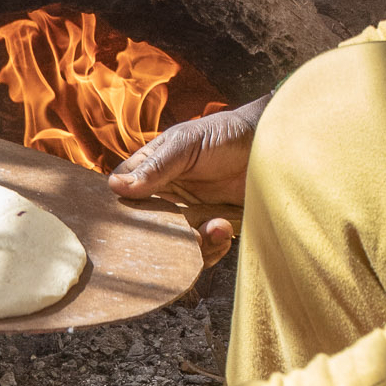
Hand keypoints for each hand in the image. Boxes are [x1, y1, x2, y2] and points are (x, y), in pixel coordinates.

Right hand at [108, 94, 269, 266]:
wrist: (269, 144)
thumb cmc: (223, 134)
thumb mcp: (185, 145)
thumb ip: (154, 167)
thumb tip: (116, 187)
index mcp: (151, 171)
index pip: (123, 196)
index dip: (124, 212)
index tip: (136, 224)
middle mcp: (165, 196)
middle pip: (147, 230)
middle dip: (165, 238)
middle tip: (187, 231)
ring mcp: (188, 215)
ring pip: (175, 245)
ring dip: (194, 244)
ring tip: (215, 226)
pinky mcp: (211, 228)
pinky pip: (202, 251)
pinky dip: (213, 247)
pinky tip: (224, 227)